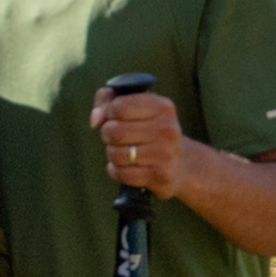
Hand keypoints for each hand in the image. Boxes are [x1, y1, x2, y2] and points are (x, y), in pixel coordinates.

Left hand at [92, 77, 188, 203]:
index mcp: (162, 107)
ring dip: (112, 154)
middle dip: (107, 135)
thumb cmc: (150, 130)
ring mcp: (165, 154)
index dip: (109, 113)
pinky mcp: (160, 176)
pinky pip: (121, 173)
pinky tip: (124, 167)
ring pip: (115, 154)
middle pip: (114, 131)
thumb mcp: (135, 106)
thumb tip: (94, 120)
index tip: (115, 117)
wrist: (181, 164)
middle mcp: (167, 129)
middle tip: (115, 137)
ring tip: (122, 152)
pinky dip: (115, 170)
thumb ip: (107, 100)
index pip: (119, 107)